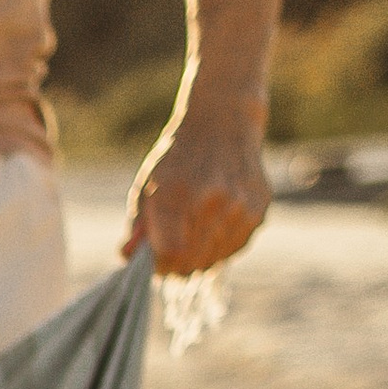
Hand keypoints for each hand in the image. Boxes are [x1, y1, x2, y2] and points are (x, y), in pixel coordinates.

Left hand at [123, 90, 271, 274]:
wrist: (222, 123)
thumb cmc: (177, 158)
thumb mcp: (148, 186)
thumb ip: (138, 227)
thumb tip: (129, 260)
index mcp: (177, 193)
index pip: (170, 254)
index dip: (160, 265)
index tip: (155, 261)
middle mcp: (212, 202)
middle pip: (191, 262)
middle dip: (176, 265)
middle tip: (170, 251)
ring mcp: (240, 207)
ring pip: (213, 259)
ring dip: (198, 256)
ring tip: (191, 231)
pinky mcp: (258, 211)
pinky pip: (234, 248)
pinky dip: (220, 246)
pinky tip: (213, 223)